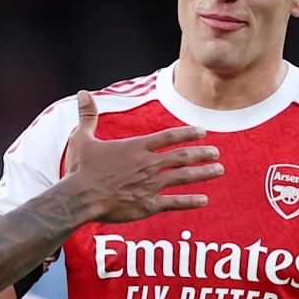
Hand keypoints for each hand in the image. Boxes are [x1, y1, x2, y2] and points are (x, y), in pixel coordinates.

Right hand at [61, 90, 221, 222]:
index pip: (168, 136)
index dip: (188, 133)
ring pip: (184, 177)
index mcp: (135, 147)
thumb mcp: (82, 138)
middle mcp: (148, 164)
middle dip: (202, 153)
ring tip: (218, 170)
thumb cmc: (80, 169)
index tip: (202, 132)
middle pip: (182, 156)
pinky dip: (191, 201)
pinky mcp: (148, 205)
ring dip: (203, 173)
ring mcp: (150, 185)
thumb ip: (87, 115)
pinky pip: (175, 202)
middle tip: (216, 152)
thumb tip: (82, 93)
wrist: (79, 197)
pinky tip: (204, 200)